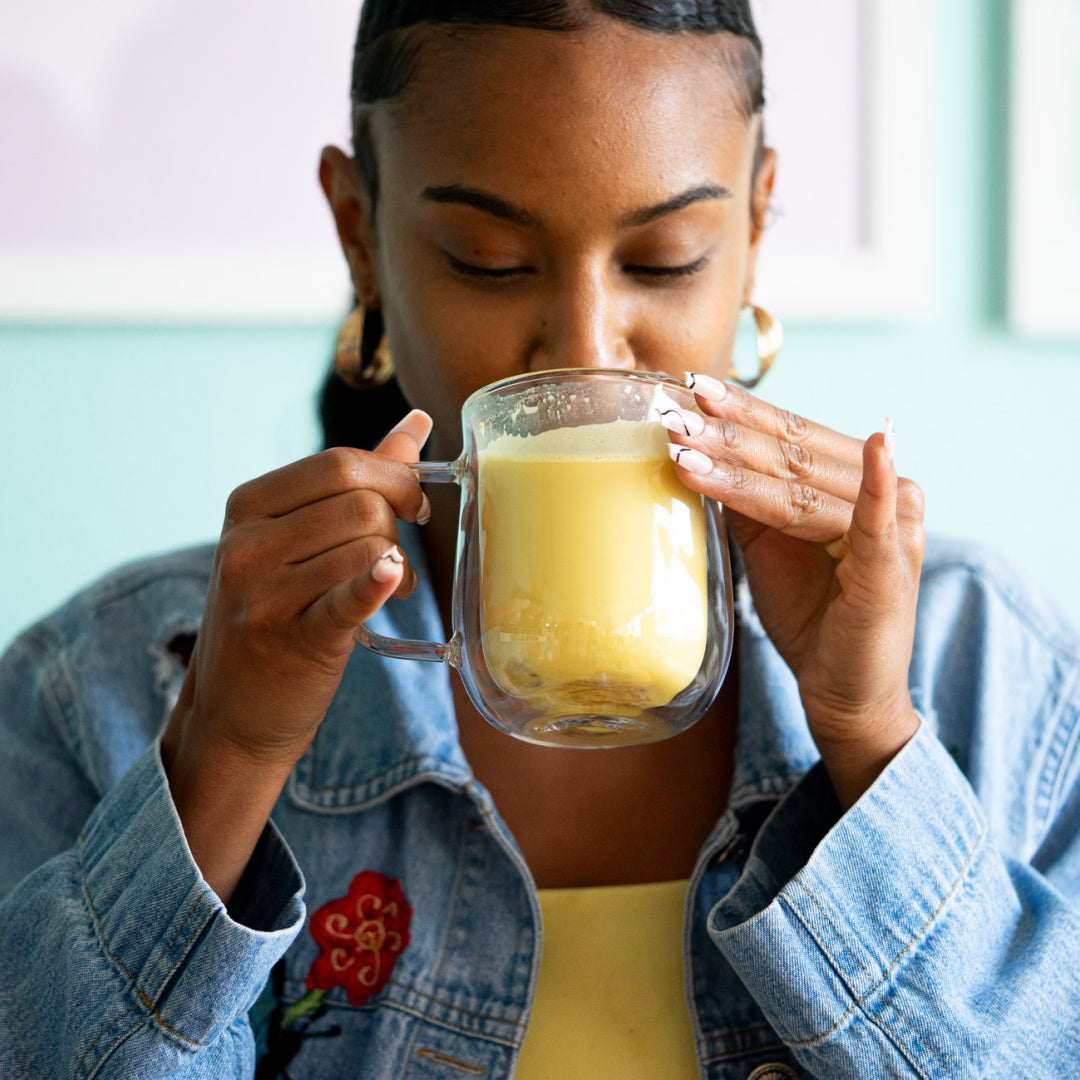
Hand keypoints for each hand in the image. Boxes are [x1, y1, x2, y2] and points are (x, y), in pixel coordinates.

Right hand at [161, 410, 431, 902]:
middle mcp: (246, 544)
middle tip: (401, 549)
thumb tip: (418, 423)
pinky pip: (350, 597)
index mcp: (247, 505)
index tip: (413, 503)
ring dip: (398, 563)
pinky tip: (395, 580)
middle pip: (360, 501)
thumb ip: (359, 479)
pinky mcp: (294, 640)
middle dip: (398, 520)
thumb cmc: (276, 612)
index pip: (340, 464)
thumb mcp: (296, 539)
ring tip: (392, 584)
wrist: (234, 711)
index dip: (395, 476)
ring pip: (369, 545)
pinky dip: (378, 583)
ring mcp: (264, 593)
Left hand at [666, 375, 924, 808]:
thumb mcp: (769, 546)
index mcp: (852, 483)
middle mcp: (882, 494)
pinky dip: (876, 483)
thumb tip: (695, 450)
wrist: (843, 691)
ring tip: (690, 443)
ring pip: (806, 486)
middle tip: (676, 409)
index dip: (741, 414)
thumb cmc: (809, 614)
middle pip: (795, 452)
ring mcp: (893, 529)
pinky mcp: (892, 568)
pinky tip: (878, 443)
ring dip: (745, 461)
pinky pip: (878, 520)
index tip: (689, 389)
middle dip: (729, 430)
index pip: (791, 436)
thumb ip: (750, 500)